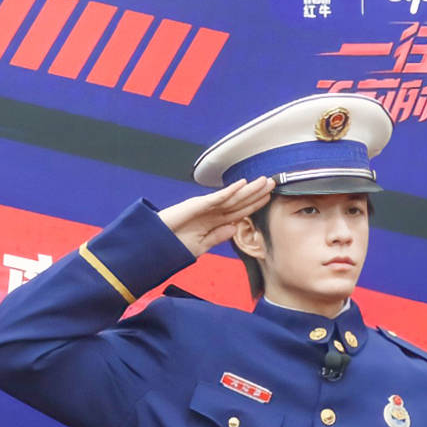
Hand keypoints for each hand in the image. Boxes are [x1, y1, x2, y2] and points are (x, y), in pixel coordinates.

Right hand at [156, 177, 275, 257]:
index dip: (255, 204)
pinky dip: (229, 191)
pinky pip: (216, 198)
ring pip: (232, 197)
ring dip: (249, 189)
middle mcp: (212, 212)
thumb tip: (234, 227)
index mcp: (214, 221)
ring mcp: (205, 207)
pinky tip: (242, 184)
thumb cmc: (173, 245)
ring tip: (264, 181)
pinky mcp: (196, 205)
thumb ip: (217, 236)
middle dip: (257, 193)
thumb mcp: (200, 246)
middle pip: (240, 201)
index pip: (239, 211)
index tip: (269, 198)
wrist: (154, 246)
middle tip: (273, 183)